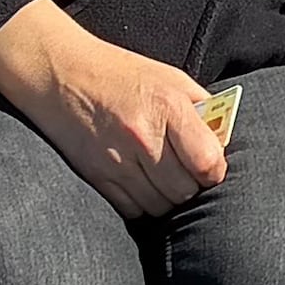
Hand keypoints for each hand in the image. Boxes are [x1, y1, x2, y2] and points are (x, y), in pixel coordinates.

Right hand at [0, 0, 230, 219]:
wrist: (61, 74)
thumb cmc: (121, 74)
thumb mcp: (170, 79)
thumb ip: (201, 111)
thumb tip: (223, 145)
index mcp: (168, 107)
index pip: (209, 162)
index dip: (214, 171)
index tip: (210, 168)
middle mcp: (144, 137)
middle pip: (185, 191)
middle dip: (191, 187)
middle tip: (185, 175)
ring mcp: (117, 161)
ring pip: (160, 206)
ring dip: (167, 198)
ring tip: (162, 179)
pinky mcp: (97, 177)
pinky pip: (133, 210)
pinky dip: (142, 204)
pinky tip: (140, 184)